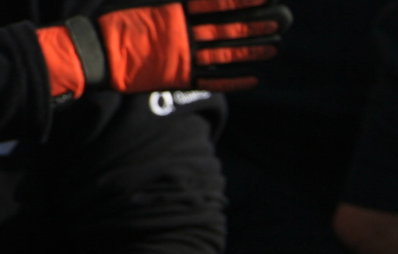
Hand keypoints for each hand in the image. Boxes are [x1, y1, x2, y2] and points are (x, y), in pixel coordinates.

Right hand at [38, 0, 292, 97]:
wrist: (95, 56)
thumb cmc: (113, 23)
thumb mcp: (140, 1)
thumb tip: (189, 0)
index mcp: (173, 12)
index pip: (216, 3)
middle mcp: (184, 35)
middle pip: (228, 29)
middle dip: (256, 26)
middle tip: (280, 23)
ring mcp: (184, 58)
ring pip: (226, 55)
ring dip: (252, 52)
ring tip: (274, 48)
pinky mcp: (179, 78)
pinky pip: (213, 81)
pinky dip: (235, 81)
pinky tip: (254, 78)